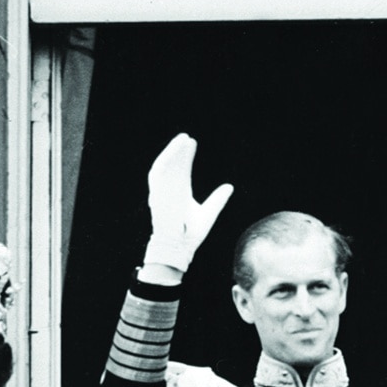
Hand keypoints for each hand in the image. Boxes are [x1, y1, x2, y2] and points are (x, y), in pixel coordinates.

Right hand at [143, 133, 233, 272]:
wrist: (179, 248)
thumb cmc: (191, 235)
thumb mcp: (208, 213)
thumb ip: (218, 200)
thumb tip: (229, 186)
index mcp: (180, 194)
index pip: (182, 169)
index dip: (186, 156)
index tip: (193, 142)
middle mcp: (170, 191)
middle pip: (173, 165)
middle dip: (179, 151)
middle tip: (188, 138)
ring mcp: (162, 193)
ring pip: (164, 167)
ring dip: (171, 153)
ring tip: (181, 140)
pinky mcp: (156, 197)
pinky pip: (157, 176)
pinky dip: (163, 163)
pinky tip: (171, 153)